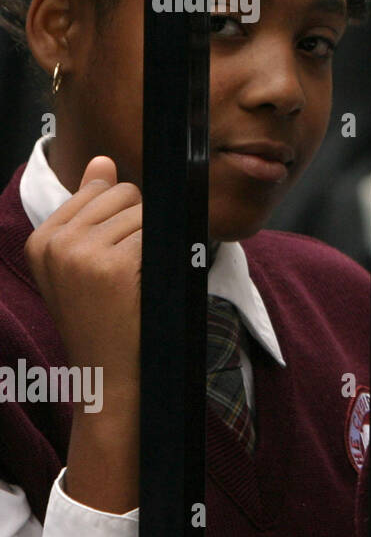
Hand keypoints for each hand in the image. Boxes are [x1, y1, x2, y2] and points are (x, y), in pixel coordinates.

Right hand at [25, 156, 141, 511]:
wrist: (109, 376)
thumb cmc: (105, 319)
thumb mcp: (84, 263)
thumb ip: (91, 207)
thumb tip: (103, 161)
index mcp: (42, 239)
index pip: (100, 188)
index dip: (124, 218)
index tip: (118, 253)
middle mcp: (55, 242)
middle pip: (125, 193)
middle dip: (141, 225)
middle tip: (131, 271)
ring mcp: (81, 252)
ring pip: (144, 212)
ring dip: (154, 242)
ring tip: (137, 280)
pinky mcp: (113, 265)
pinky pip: (157, 233)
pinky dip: (163, 254)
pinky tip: (146, 284)